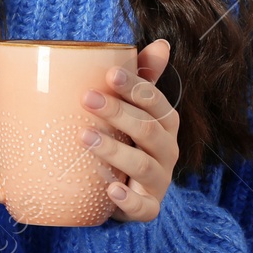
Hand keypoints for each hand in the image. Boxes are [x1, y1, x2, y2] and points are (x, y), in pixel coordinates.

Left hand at [78, 38, 178, 222]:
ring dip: (114, 150)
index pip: (156, 101)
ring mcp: (158, 181)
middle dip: (118, 113)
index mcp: (165, 123)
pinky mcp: (148, 208)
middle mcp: (167, 150)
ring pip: (142, 165)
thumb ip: (143, 77)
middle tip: (87, 98)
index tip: (109, 73)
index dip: (136, 86)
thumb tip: (162, 44)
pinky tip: (110, 190)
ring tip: (85, 136)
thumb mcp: (134, 109)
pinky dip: (127, 200)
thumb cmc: (130, 140)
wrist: (129, 190)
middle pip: (147, 129)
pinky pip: (143, 207)